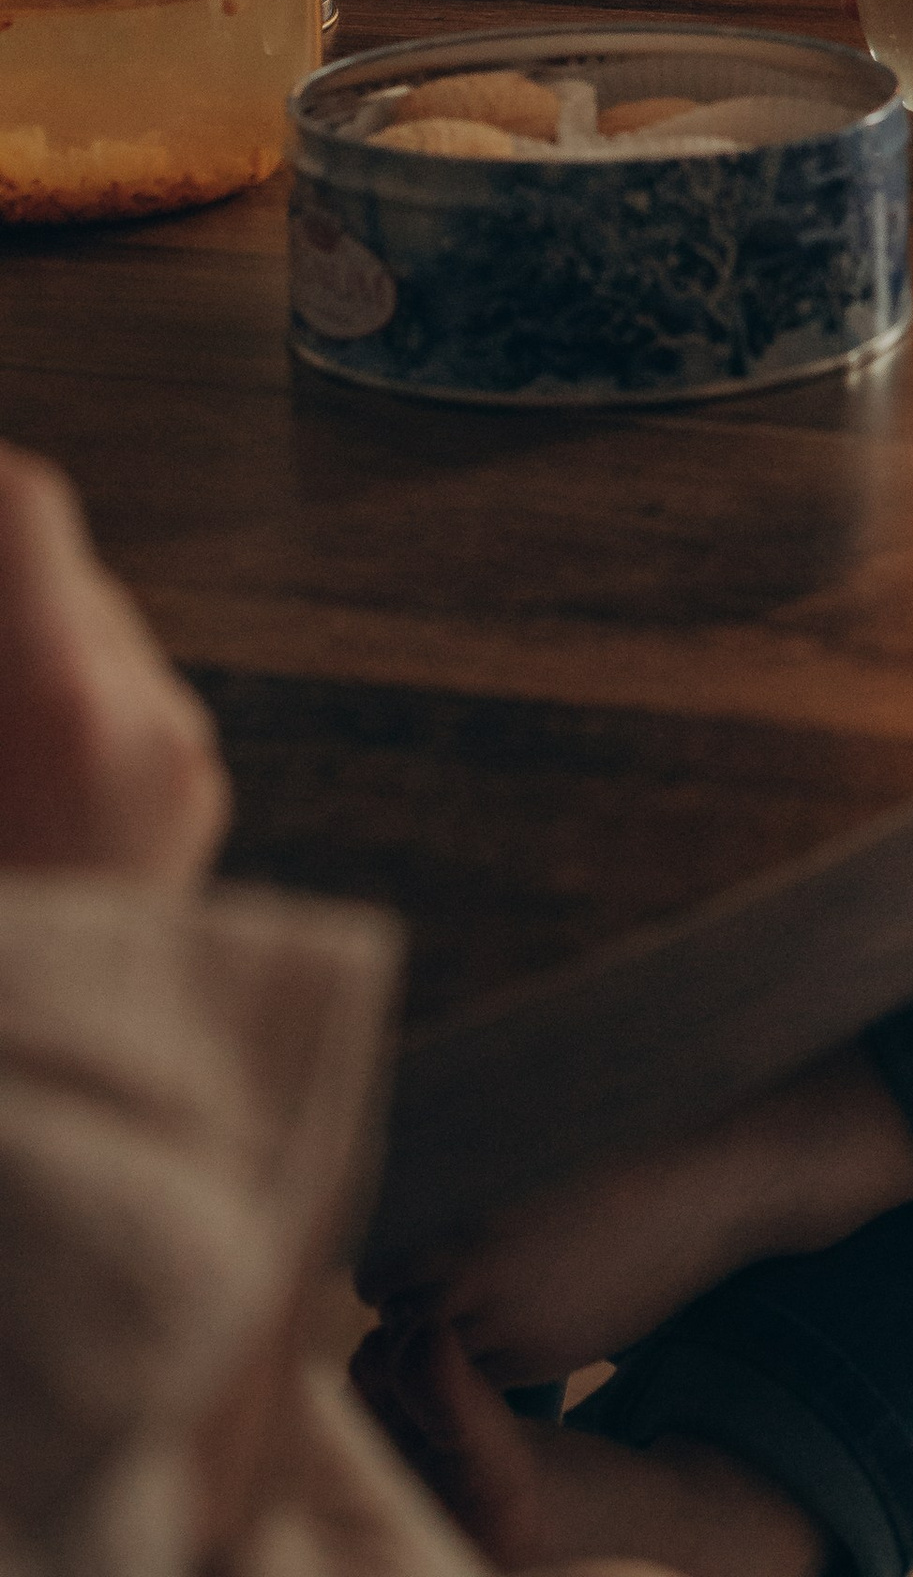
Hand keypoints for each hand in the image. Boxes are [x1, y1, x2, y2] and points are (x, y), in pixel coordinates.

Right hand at [0, 442, 229, 882]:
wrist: (38, 1110)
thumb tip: (3, 534)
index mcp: (56, 696)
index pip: (22, 506)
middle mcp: (143, 713)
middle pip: (52, 573)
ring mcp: (179, 767)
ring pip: (87, 643)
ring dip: (20, 654)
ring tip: (2, 733)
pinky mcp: (190, 818)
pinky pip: (119, 715)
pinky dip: (57, 714)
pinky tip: (16, 778)